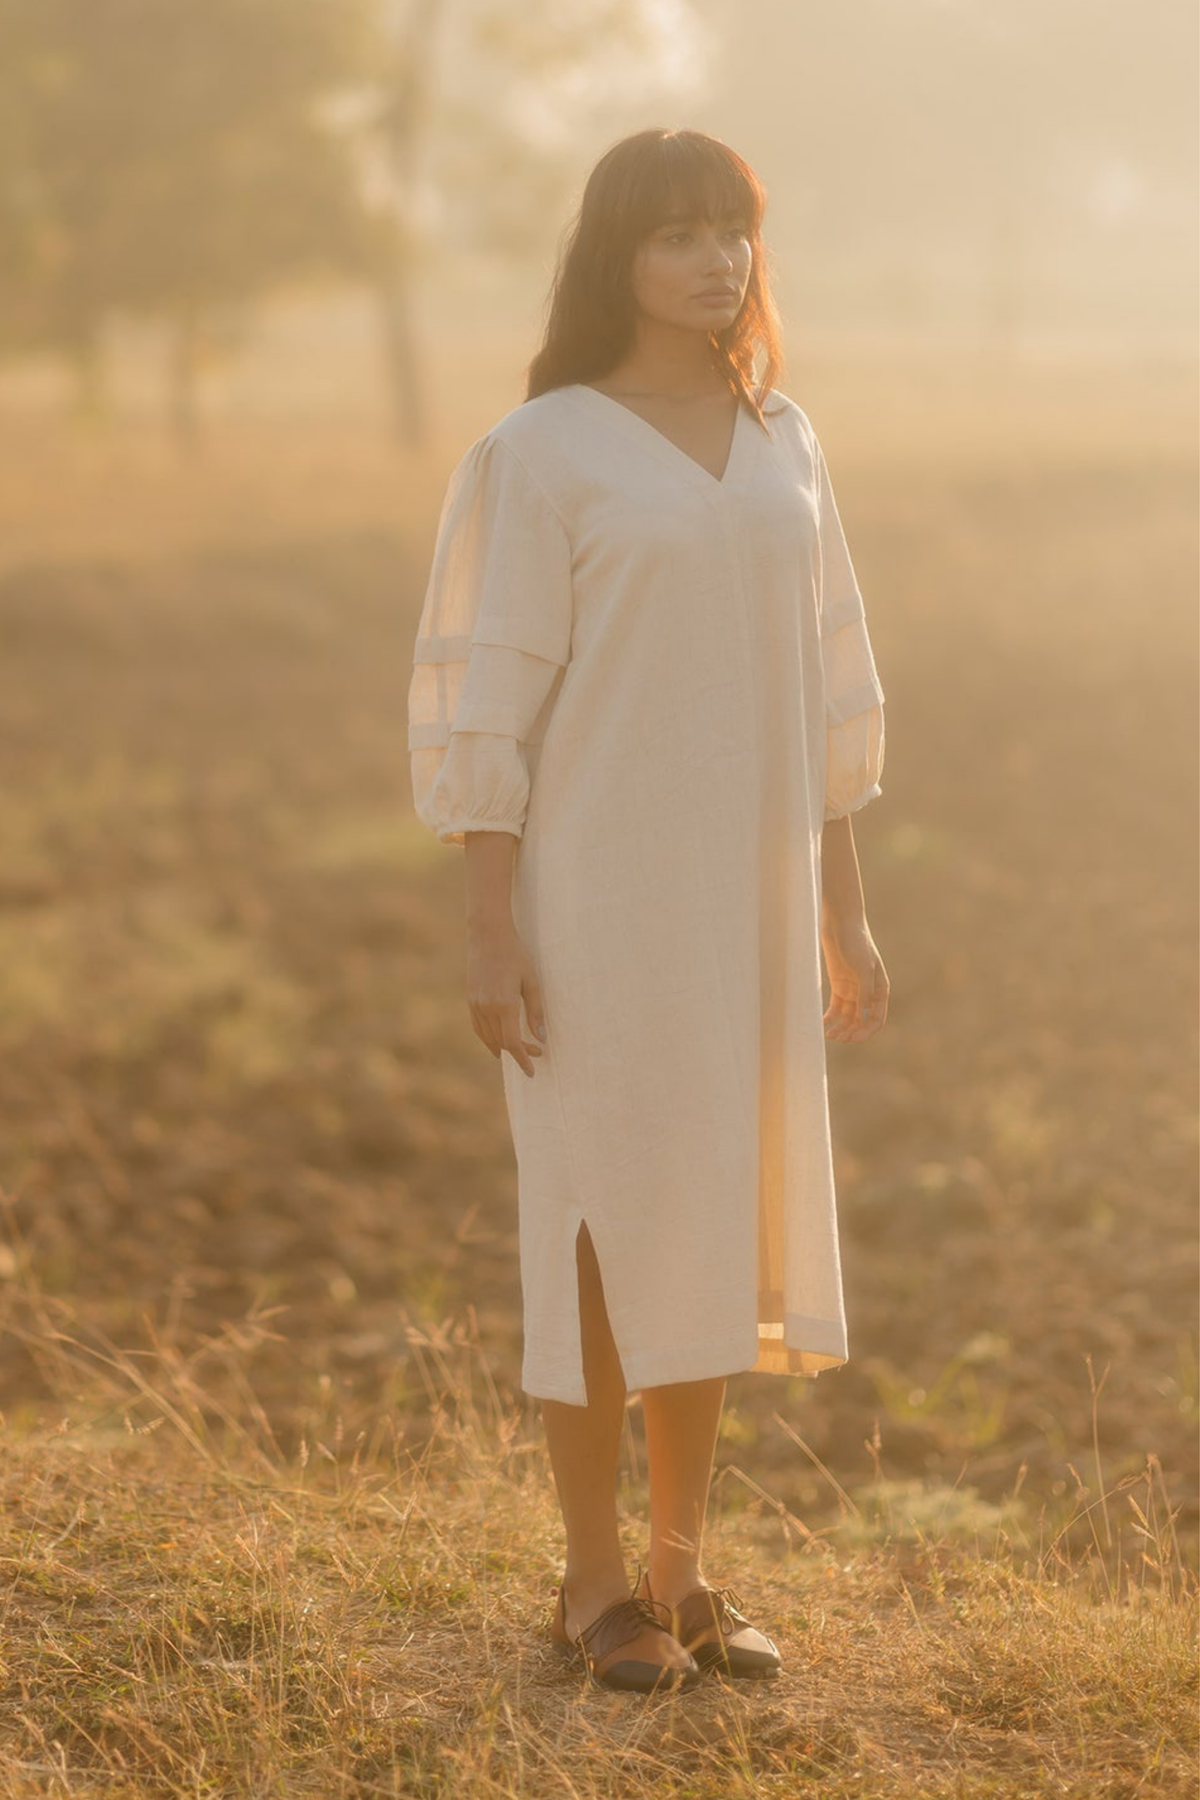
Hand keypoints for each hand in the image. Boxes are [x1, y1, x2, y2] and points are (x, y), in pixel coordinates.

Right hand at [465, 921, 547, 1076]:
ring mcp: (475, 1004)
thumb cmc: (515, 955)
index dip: (523, 1059)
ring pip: (488, 1037)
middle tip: (535, 1052)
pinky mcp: (470, 999)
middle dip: (518, 1052)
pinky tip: (496, 1042)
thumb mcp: (532, 981)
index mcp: (505, 1004)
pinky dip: (487, 1038)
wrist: (487, 935)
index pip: (513, 1043)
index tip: (532, 1071)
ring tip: (517, 1051)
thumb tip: (541, 1038)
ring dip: (503, 1047)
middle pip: (501, 1042)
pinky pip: (478, 1027)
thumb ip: (536, 1011)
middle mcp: (487, 1008)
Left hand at [821, 914, 888, 1042]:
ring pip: (848, 1017)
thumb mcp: (863, 967)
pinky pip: (836, 1008)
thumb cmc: (857, 942)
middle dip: (851, 1032)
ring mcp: (852, 990)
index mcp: (880, 990)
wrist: (841, 924)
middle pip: (861, 1021)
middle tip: (838, 1038)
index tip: (853, 1038)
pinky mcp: (838, 986)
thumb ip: (865, 992)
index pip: (876, 1019)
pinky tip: (822, 1024)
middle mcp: (867, 993)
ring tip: (829, 1035)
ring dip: (841, 1028)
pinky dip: (830, 1018)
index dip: (866, 1031)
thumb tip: (864, 1017)